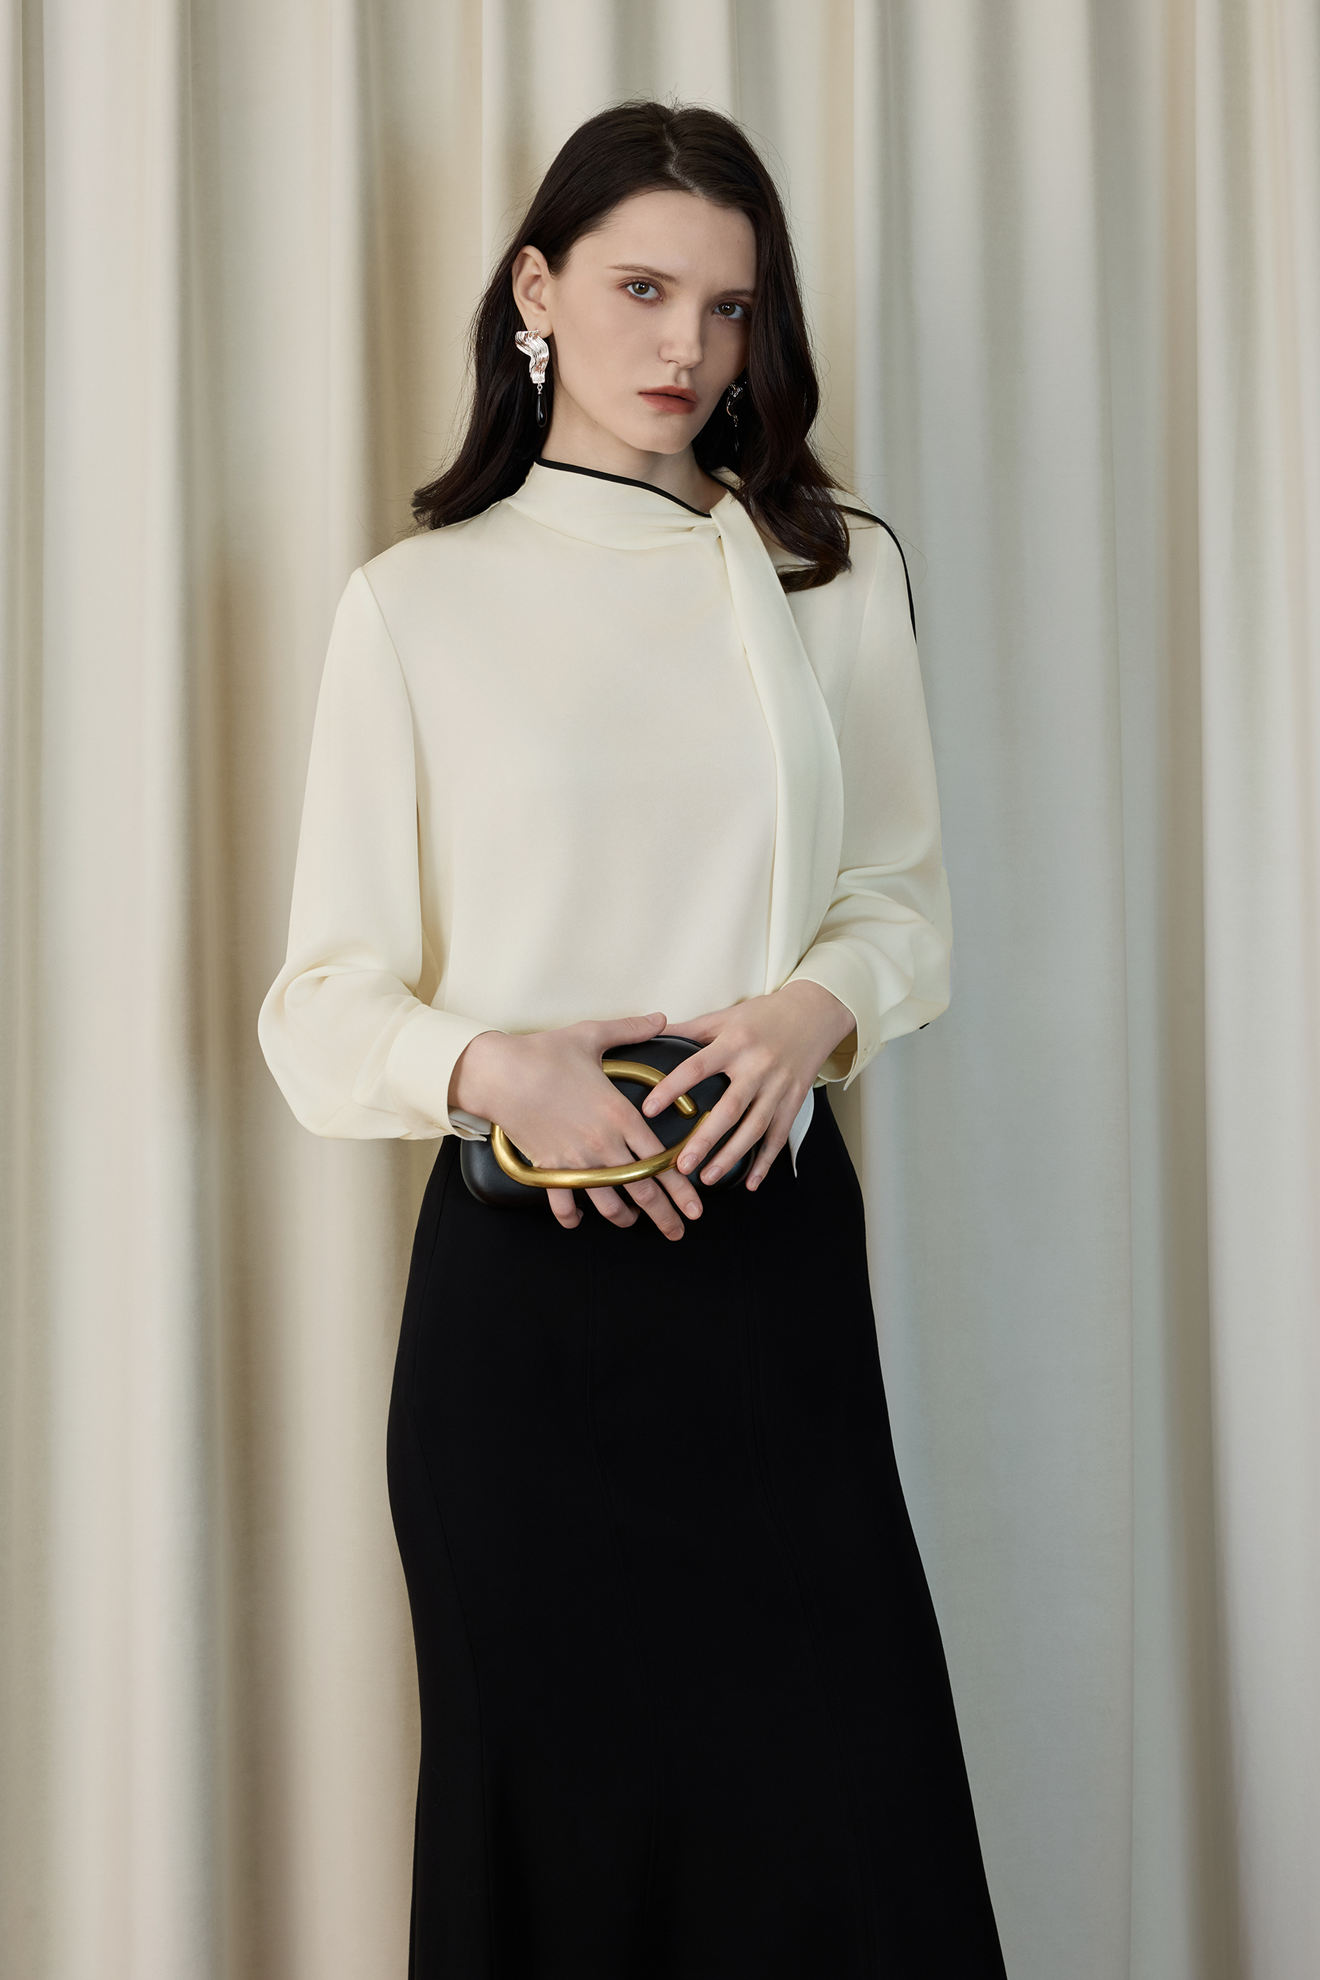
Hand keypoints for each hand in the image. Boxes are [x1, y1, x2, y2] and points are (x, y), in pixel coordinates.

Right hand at [447, 1012, 705, 1238]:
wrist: (497, 1072)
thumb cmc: (544, 1053)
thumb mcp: (592, 1035)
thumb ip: (631, 1030)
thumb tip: (661, 1017)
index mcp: (619, 1114)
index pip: (661, 1159)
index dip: (681, 1185)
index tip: (695, 1204)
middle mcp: (602, 1143)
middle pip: (641, 1189)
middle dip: (665, 1214)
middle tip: (679, 1230)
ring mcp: (575, 1159)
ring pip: (608, 1201)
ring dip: (625, 1218)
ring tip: (636, 1223)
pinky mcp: (549, 1166)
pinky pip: (563, 1201)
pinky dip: (571, 1215)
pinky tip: (579, 1219)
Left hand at [635, 981, 856, 1189]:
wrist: (813, 1013)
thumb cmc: (764, 1015)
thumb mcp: (725, 1017)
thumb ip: (689, 1030)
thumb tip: (650, 1032)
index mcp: (734, 1043)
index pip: (697, 1068)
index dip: (672, 1088)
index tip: (649, 1109)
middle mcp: (757, 1066)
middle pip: (730, 1108)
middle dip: (705, 1139)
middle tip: (681, 1165)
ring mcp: (778, 1086)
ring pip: (755, 1127)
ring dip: (732, 1156)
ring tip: (708, 1177)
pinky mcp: (794, 1100)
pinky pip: (779, 1135)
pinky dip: (767, 1161)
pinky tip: (750, 1182)